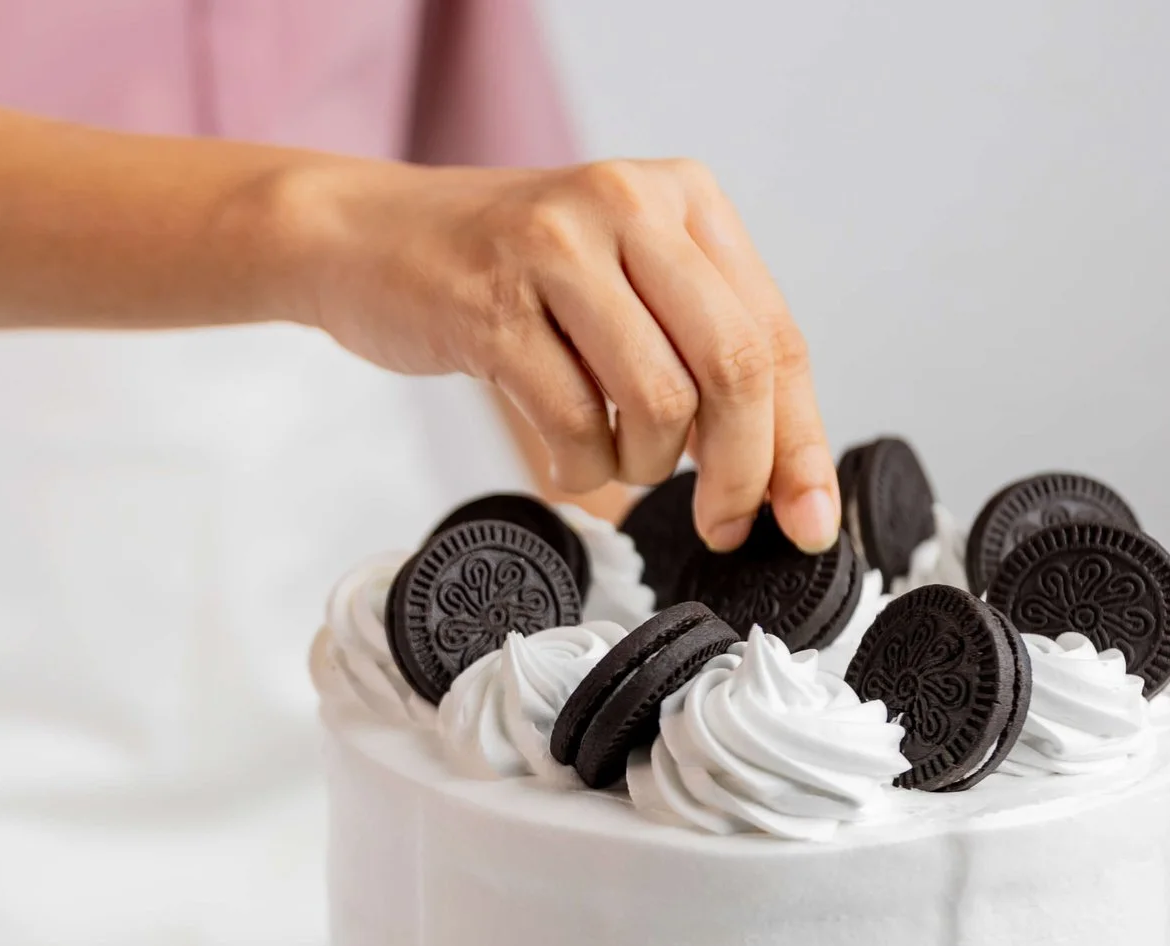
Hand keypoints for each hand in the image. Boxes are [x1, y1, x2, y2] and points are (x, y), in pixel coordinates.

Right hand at [279, 158, 834, 553]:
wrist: (362, 234)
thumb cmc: (500, 272)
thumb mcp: (617, 280)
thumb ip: (697, 348)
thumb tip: (778, 477)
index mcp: (683, 197)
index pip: (774, 336)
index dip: (800, 443)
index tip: (807, 521)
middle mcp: (629, 205)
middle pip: (734, 367)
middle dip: (740, 472)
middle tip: (721, 524)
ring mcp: (557, 248)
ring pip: (658, 402)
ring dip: (643, 466)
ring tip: (613, 458)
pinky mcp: (492, 304)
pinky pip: (572, 423)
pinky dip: (579, 470)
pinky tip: (565, 458)